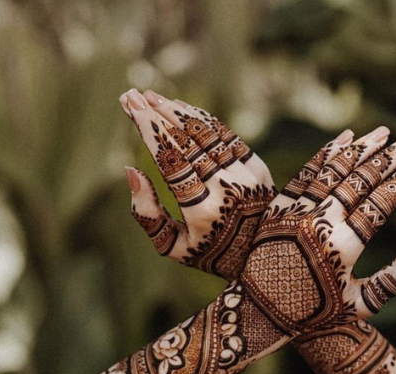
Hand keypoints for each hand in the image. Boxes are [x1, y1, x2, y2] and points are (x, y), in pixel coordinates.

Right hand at [119, 88, 275, 279]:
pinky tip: (181, 109)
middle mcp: (226, 189)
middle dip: (157, 115)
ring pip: (206, 135)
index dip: (151, 132)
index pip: (171, 163)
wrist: (264, 255)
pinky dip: (202, 120)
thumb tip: (131, 171)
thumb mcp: (174, 247)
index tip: (132, 108)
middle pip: (186, 144)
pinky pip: (225, 136)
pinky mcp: (257, 167)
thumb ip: (148, 215)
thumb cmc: (211, 252)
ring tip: (153, 97)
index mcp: (203, 211)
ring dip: (178, 112)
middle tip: (133, 95)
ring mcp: (245, 176)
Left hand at [240, 134, 395, 332]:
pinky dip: (326, 154)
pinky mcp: (279, 206)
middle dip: (390, 157)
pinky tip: (344, 139)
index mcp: (343, 246)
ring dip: (361, 148)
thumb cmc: (316, 312)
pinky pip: (306, 172)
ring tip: (384, 133)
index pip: (382, 203)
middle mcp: (320, 223)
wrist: (260, 311)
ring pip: (334, 170)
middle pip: (361, 180)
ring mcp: (297, 211)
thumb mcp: (362, 303)